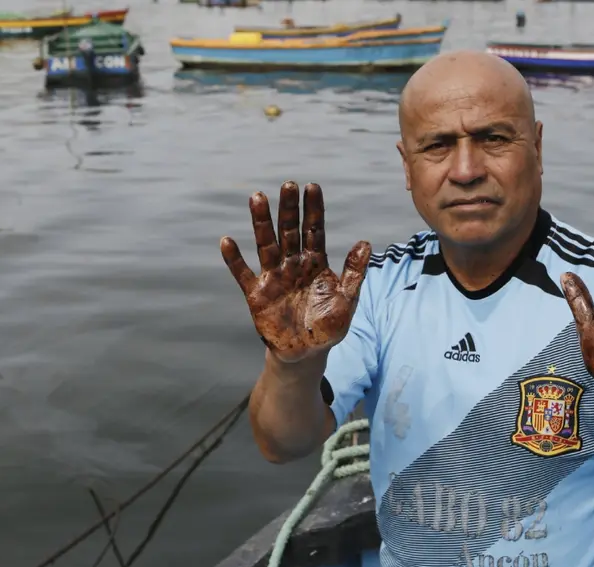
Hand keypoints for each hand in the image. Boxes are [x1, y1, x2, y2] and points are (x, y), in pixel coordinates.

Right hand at [220, 181, 371, 363]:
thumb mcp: (347, 300)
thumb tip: (365, 242)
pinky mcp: (256, 294)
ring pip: (266, 244)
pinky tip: (227, 241)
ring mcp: (273, 277)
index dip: (313, 210)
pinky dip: (235, 259)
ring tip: (256, 198)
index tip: (312, 187)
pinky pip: (243, 274)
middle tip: (288, 185)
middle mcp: (293, 264)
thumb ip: (354, 272)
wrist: (307, 353)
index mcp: (315, 263)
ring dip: (261, 222)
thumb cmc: (328, 327)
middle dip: (288, 209)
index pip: (314, 230)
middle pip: (289, 231)